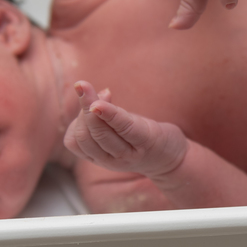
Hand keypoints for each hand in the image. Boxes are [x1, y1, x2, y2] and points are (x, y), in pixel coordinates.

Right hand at [63, 81, 188, 177]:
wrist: (172, 157)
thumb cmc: (140, 139)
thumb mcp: (116, 130)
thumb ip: (100, 115)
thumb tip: (86, 89)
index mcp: (99, 157)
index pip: (74, 141)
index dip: (75, 120)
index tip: (85, 100)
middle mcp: (111, 160)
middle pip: (84, 136)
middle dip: (81, 109)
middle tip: (84, 87)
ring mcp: (129, 153)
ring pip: (99, 133)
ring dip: (90, 107)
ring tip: (98, 91)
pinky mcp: (147, 142)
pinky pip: (124, 127)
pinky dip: (110, 113)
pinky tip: (103, 99)